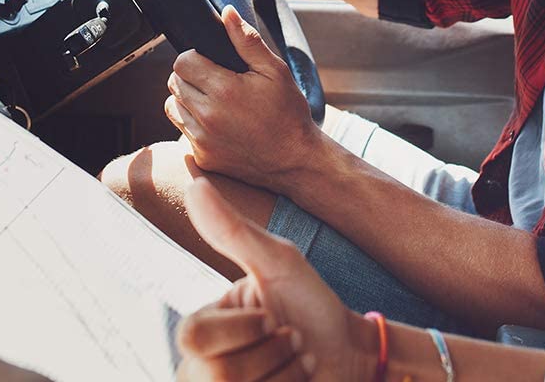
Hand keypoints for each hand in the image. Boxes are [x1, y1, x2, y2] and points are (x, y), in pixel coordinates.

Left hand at [166, 6, 320, 190]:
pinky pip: (183, 132)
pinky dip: (194, 124)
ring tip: (213, 100)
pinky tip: (218, 123)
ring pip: (172, 106)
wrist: (295, 161)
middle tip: (215, 80)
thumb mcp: (275, 71)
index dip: (195, 57)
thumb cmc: (288, 113)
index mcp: (223, 89)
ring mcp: (202, 140)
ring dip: (187, 99)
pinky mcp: (202, 158)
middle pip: (175, 82)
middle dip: (190, 76)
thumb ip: (246, 41)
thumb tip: (227, 12)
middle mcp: (206, 116)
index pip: (182, 62)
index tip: (211, 62)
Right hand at [177, 178, 369, 381]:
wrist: (351, 353)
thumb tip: (193, 182)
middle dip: (270, 354)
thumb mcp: (276, 262)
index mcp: (204, 325)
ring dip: (286, 376)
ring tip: (298, 362)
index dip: (245, 328)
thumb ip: (232, 229)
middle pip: (214, 374)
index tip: (275, 315)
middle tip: (292, 339)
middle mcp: (202, 368)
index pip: (194, 336)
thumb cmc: (311, 303)